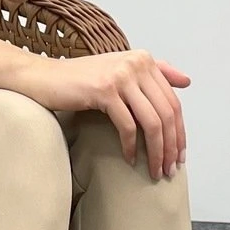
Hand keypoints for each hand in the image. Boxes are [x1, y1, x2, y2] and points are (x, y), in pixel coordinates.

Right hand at [23, 49, 189, 181]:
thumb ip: (153, 72)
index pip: (173, 101)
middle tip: (169, 169)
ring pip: (151, 122)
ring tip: (154, 170)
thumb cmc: (79, 80)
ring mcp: (120, 76)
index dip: (179, 132)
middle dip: (171, 146)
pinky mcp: (104, 90)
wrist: (42, 77)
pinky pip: (127, 126)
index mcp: (143, 59)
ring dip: (156, 151)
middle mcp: (136, 64)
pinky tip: (130, 158)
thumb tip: (187, 81)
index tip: (179, 155)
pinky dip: (131, 146)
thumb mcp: (119, 70)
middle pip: (166, 113)